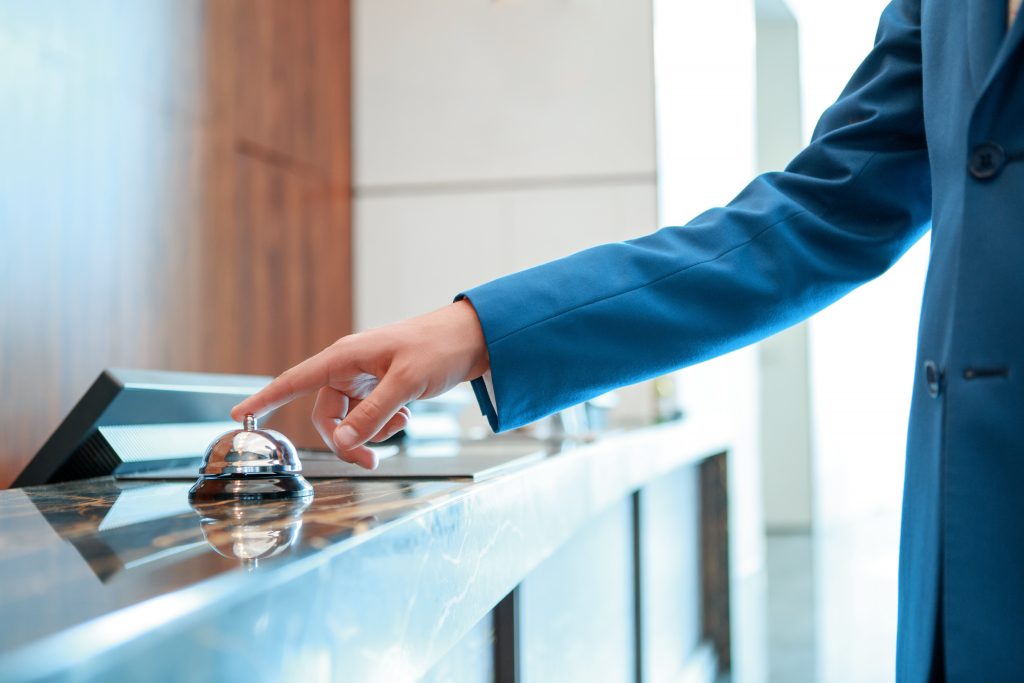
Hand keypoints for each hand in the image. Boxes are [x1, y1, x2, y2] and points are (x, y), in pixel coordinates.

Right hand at [231, 299, 489, 468]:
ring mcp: (365, 377)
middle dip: (346, 438)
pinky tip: (406, 414)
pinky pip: (369, 415)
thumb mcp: (405, 383)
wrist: (472, 340)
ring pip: (349, 419)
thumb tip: (342, 442)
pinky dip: (384, 423)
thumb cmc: (437, 349)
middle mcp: (349, 366)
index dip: (266, 399)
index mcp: (345, 357)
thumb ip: (371, 414)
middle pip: (326, 414)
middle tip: (370, 460)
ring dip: (371, 431)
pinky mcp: (381, 386)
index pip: (295, 380)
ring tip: (401, 422)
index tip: (239, 416)